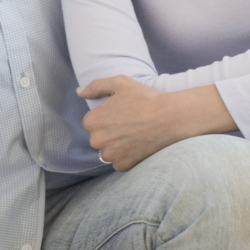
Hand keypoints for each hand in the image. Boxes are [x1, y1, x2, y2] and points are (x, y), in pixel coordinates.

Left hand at [77, 77, 233, 170]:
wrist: (170, 118)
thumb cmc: (145, 98)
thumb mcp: (119, 83)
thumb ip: (96, 86)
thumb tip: (79, 91)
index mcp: (93, 121)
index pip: (92, 122)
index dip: (107, 117)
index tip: (122, 113)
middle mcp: (97, 140)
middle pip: (98, 138)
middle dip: (110, 132)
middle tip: (130, 123)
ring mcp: (110, 155)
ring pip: (108, 151)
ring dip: (116, 146)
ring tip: (135, 135)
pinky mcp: (124, 165)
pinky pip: (119, 162)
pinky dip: (126, 156)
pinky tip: (138, 145)